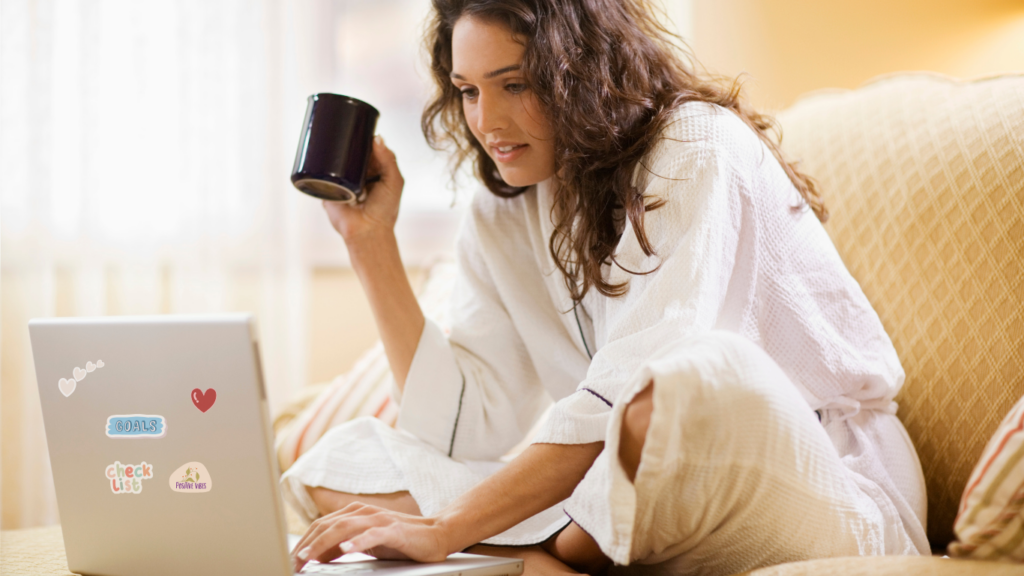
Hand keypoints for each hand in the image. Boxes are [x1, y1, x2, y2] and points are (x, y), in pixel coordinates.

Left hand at [292, 503, 451, 571]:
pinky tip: (345, 549)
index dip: (305, 541)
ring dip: (323, 544)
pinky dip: (357, 542)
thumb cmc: (400, 540)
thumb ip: (344, 545)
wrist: (436, 534)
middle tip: (295, 561)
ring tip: (309, 556)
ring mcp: (379, 520)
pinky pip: (372, 535)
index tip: (292, 558)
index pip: (322, 525)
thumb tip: (318, 555)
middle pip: (328, 525)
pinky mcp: (394, 530)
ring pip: (344, 528)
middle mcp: (365, 512)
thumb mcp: (366, 543)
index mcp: (356, 513)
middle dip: (308, 544)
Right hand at [323, 136, 404, 243]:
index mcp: (375, 169)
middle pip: (350, 150)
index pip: (368, 147)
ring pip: (335, 159)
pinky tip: (317, 152)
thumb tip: (377, 137)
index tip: (359, 125)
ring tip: (330, 139)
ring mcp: (342, 179)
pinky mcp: (328, 187)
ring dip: (332, 150)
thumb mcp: (394, 182)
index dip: (364, 136)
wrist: (367, 231)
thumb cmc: (384, 210)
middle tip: (342, 129)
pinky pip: (321, 173)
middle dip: (346, 140)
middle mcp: (358, 173)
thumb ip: (388, 160)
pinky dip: (319, 163)